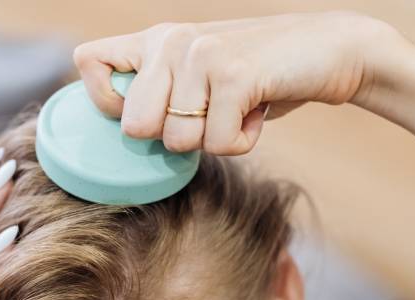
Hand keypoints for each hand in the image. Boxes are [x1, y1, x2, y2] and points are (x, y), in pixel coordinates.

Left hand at [74, 12, 400, 154]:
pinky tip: (258, 110)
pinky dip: (243, 141)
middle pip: (134, 126)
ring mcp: (201, 56)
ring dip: (215, 139)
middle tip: (208, 115)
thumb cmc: (257, 76)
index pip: (87, 62)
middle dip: (173, 138)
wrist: (327, 50)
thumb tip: (126, 134)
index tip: (148, 114)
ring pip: (178, 141)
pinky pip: (218, 144)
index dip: (106, 102)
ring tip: (238, 108)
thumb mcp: (198, 76)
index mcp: (155, 39)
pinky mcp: (234, 76)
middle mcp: (170, 41)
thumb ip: (160, 93)